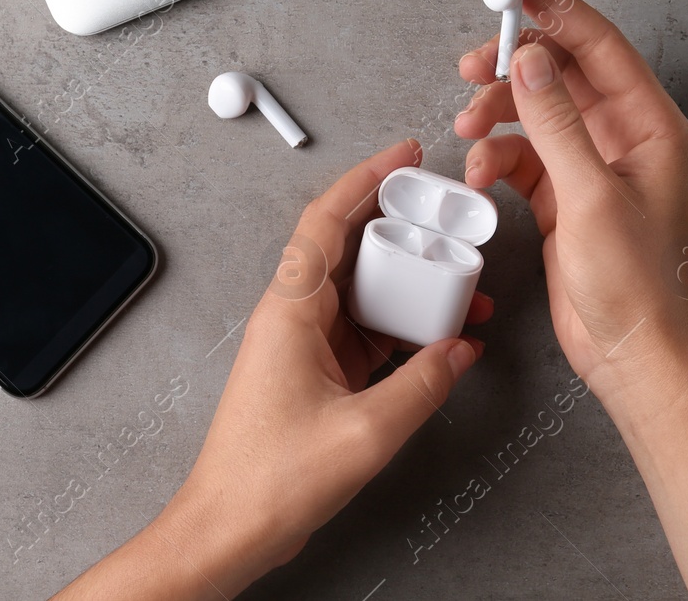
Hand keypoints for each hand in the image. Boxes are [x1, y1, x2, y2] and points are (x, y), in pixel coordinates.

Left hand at [54, 139, 490, 599]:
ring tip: (459, 286)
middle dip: (404, 228)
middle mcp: (292, 316)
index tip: (406, 156)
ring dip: (409, 283)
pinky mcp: (313, 371)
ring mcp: (301, 343)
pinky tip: (436, 338)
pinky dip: (400, 324)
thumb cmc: (269, 481)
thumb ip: (423, 384)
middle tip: (449, 220)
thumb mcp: (366, 431)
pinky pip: (363, 328)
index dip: (368, 177)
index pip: (327, 218)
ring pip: (362, 288)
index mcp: (291, 310)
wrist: (228, 530)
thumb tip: (459, 350)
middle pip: (351, 246)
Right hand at [456, 0, 687, 399]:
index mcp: (650, 125)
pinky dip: (495, 156)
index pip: (597, 41)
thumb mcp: (591, 198)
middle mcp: (624, 136)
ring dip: (497, 113)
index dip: (552, 3)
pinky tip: (479, 176)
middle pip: (562, 69)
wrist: (634, 357)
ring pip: (535, 110)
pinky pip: (522, 154)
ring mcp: (593, 165)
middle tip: (474, 59)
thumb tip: (531, 63)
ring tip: (468, 125)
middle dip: (513, 61)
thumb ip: (556, 124)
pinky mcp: (565, 195)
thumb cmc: (638, 288)